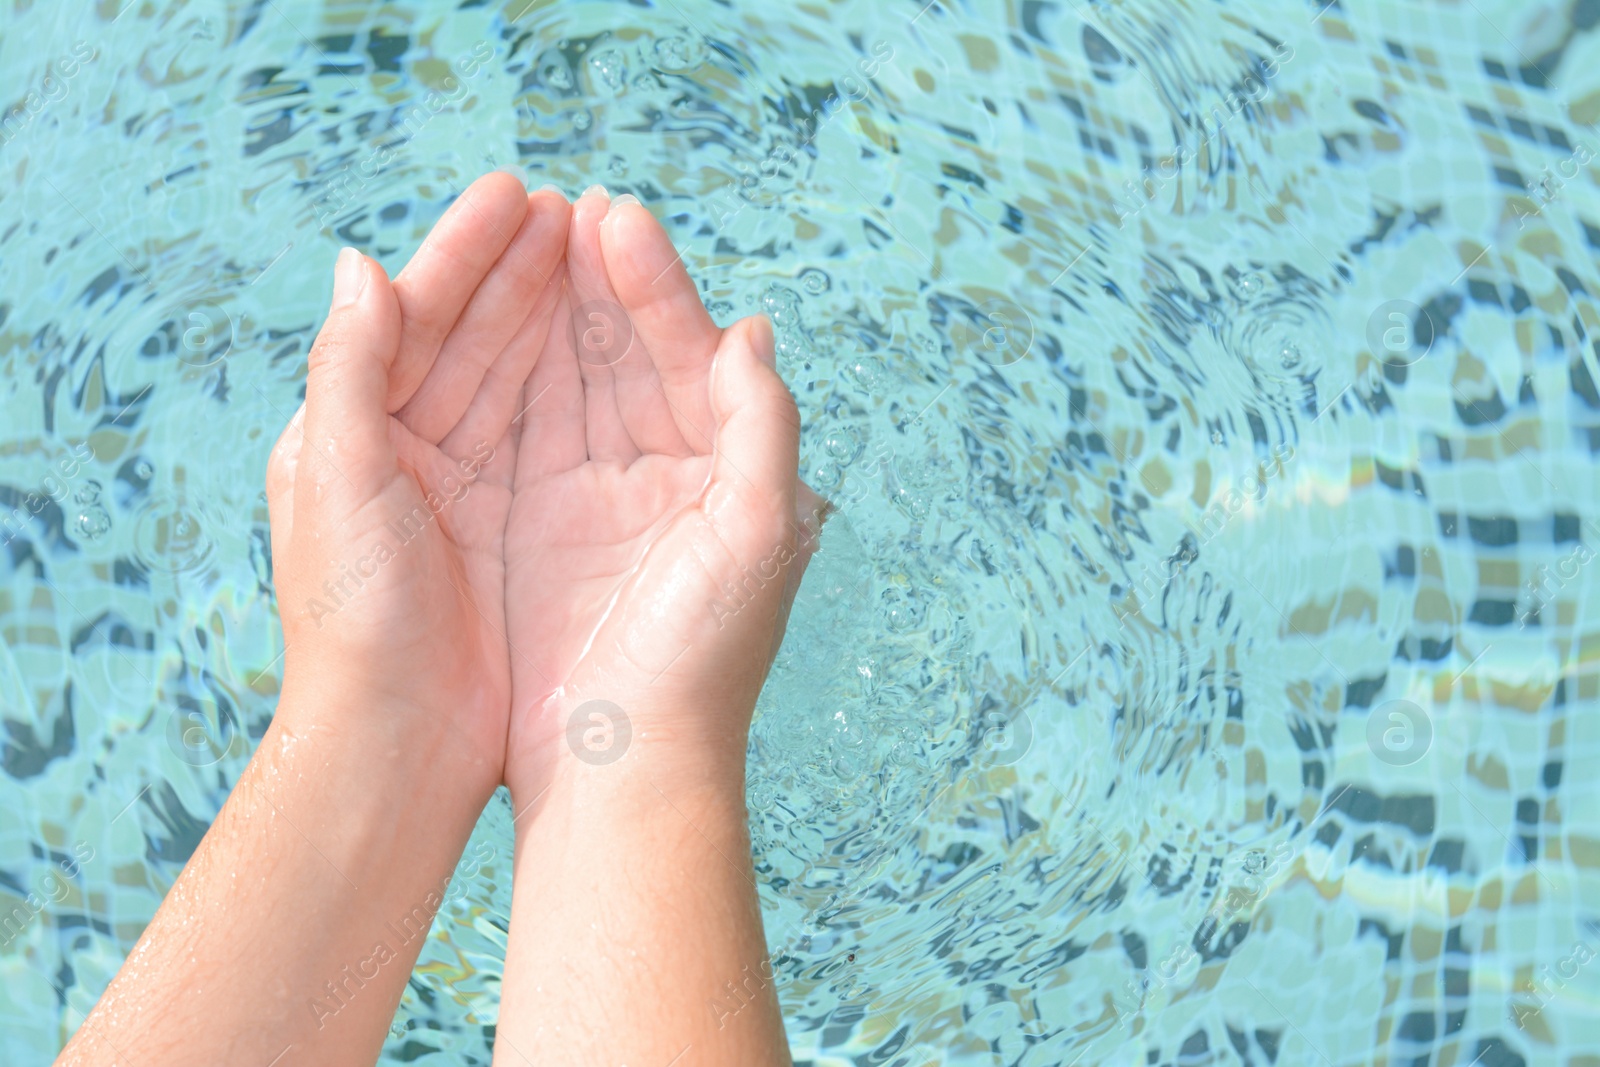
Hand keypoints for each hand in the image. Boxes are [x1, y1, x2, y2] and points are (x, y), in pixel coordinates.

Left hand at [266, 171, 568, 798]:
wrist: (395, 743)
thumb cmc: (351, 619)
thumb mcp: (336, 480)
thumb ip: (347, 369)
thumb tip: (359, 263)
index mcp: (352, 428)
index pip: (415, 316)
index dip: (466, 252)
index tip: (518, 194)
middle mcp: (408, 447)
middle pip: (474, 335)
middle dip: (523, 271)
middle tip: (577, 208)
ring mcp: (466, 487)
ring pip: (519, 377)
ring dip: (558, 314)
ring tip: (605, 253)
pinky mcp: (515, 527)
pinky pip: (553, 435)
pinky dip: (581, 385)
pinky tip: (617, 348)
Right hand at [501, 187, 822, 798]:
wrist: (622, 768)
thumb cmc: (705, 658)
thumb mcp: (760, 533)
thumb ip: (764, 424)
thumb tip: (751, 329)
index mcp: (726, 470)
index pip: (691, 352)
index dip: (656, 285)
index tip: (616, 217)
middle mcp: (665, 475)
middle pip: (628, 352)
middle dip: (601, 281)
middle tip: (566, 207)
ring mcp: (596, 496)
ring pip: (574, 380)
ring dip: (554, 310)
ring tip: (527, 236)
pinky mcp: (536, 525)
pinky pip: (524, 428)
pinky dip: (511, 372)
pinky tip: (492, 320)